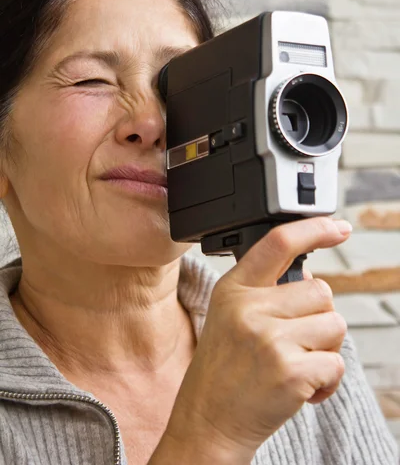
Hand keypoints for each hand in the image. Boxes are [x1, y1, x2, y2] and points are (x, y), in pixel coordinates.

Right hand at [167, 217, 350, 460]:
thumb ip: (265, 291)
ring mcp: (269, 338)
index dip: (313, 229)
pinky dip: (327, 380)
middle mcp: (249, 308)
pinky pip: (337, 362)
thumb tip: (312, 276)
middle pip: (321, 291)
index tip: (337, 228)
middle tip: (292, 342)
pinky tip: (301, 388)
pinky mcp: (289, 370)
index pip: (278, 243)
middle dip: (318, 318)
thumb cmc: (224, 368)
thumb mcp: (230, 315)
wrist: (209, 420)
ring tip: (294, 363)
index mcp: (234, 288)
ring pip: (334, 324)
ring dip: (325, 349)